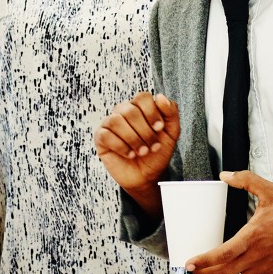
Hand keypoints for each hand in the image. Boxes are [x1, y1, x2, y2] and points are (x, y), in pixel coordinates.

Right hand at [94, 91, 181, 213]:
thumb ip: (171, 112)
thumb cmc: (157, 153)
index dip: (151, 112)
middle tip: (152, 146)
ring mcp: (110, 124)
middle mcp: (123, 112)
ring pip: (116, 121)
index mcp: (140, 107)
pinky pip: (106, 135)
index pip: (142, 98)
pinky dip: (121, 146)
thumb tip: (160, 97)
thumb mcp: (171, 132)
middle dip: (144, 131)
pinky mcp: (100, 137)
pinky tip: (130, 154)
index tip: (159, 129)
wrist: (146, 176)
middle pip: (130, 110)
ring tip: (142, 152)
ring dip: (132, 139)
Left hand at [185, 170, 272, 273]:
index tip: (189, 263)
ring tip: (204, 271)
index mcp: (253, 237)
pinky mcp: (270, 271)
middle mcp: (257, 255)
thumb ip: (247, 181)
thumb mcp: (271, 192)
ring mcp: (264, 266)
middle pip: (223, 272)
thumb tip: (226, 175)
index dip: (204, 261)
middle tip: (191, 269)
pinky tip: (226, 269)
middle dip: (203, 273)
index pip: (223, 254)